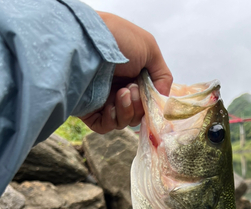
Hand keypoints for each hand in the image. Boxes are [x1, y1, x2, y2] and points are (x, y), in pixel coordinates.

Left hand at [80, 13, 171, 133]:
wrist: (87, 40)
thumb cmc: (119, 39)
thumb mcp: (150, 49)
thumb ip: (163, 76)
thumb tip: (162, 98)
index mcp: (132, 77)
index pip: (146, 101)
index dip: (151, 103)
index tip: (152, 97)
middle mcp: (119, 89)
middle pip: (137, 114)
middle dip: (139, 106)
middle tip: (132, 89)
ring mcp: (104, 101)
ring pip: (123, 122)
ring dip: (127, 111)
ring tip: (121, 92)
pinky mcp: (90, 110)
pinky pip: (106, 126)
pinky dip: (112, 119)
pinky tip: (110, 105)